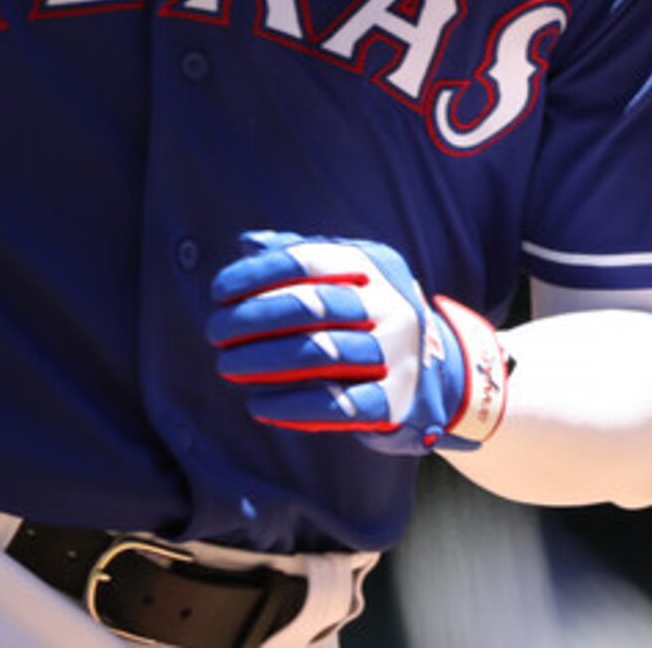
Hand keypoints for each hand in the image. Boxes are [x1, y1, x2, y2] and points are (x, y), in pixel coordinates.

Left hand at [207, 231, 509, 454]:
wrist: (436, 374)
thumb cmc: (368, 317)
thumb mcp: (346, 278)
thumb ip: (300, 256)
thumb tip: (248, 244)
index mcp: (374, 266)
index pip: (306, 261)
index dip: (256, 275)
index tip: (218, 292)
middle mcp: (392, 305)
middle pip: (312, 305)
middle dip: (253, 318)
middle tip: (215, 332)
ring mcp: (398, 354)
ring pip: (321, 354)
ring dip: (263, 362)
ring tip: (228, 367)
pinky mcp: (395, 402)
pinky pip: (337, 405)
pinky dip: (292, 406)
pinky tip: (259, 404)